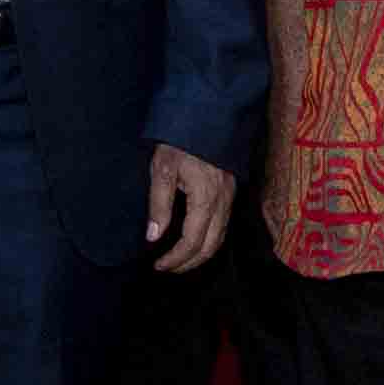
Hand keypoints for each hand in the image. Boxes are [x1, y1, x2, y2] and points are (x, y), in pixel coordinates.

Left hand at [145, 145, 235, 274]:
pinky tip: (196, 239)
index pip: (191, 241)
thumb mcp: (162, 170)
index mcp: (205, 199)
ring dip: (201, 254)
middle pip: (211, 246)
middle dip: (189, 263)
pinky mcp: (230, 191)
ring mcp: (230, 197)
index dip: (175, 258)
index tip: (158, 265)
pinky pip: (224, 225)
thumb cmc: (180, 142)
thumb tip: (153, 237)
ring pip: (220, 238)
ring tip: (180, 260)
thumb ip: (159, 205)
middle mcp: (223, 202)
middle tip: (168, 268)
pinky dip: (210, 240)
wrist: (207, 116)